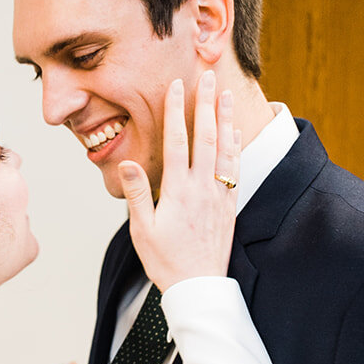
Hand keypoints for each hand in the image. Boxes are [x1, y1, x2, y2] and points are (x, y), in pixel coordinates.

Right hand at [119, 71, 239, 291]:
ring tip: (226, 94)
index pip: (177, 140)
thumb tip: (127, 163)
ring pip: (226, 148)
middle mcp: (203, 188)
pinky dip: (236, 145)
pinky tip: (235, 132)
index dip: (177, 110)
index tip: (177, 85)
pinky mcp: (230, 205)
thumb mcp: (142, 229)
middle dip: (207, 103)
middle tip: (209, 76)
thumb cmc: (166, 261)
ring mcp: (220, 195)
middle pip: (207, 136)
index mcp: (179, 191)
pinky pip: (236, 167)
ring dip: (226, 119)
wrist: (199, 287)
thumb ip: (137, 193)